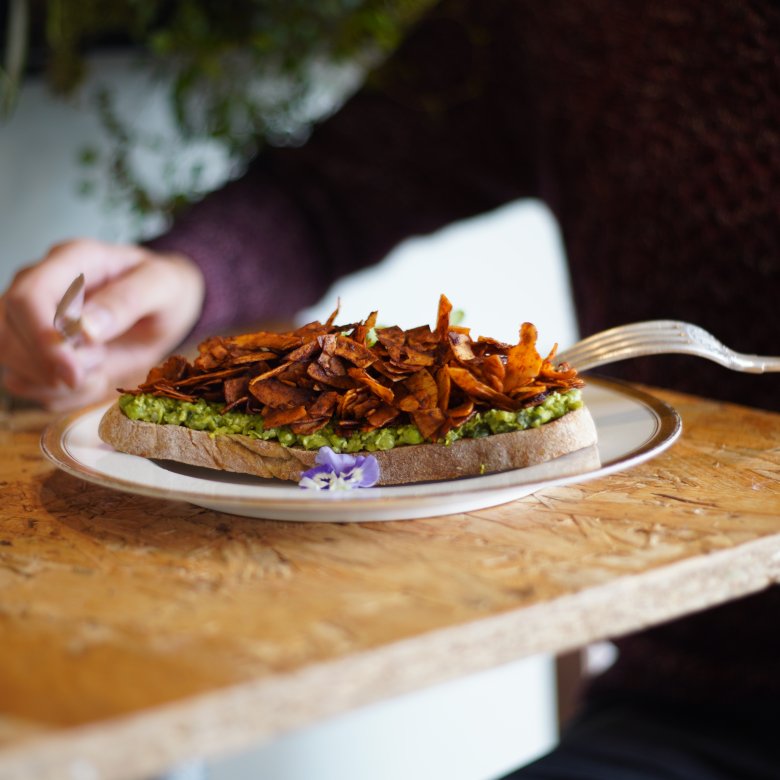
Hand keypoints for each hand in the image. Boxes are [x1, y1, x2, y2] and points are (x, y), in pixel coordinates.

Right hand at [0, 239, 204, 409]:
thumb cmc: (164, 289)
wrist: (166, 306)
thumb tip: (84, 329)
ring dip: (55, 383)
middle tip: (101, 363)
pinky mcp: (37, 348)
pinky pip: (28, 384)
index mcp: (71, 261)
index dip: (42, 339)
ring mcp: (32, 318)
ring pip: (10, 363)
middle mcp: (41, 286)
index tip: (74, 371)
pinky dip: (61, 395)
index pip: (28, 298)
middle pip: (8, 335)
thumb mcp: (162, 287)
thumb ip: (127, 301)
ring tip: (100, 366)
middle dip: (51, 367)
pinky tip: (92, 378)